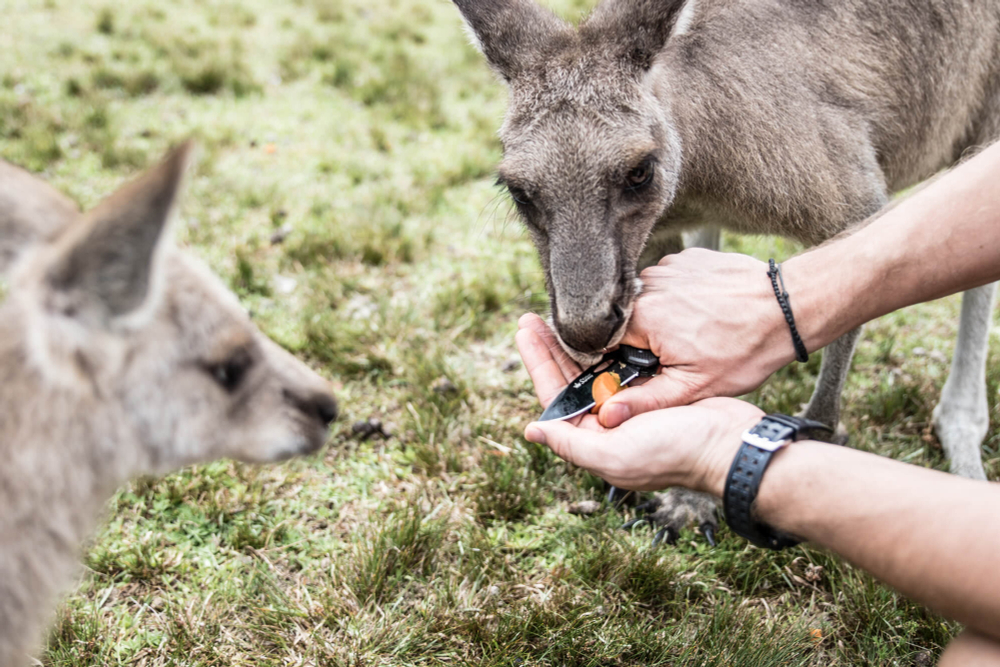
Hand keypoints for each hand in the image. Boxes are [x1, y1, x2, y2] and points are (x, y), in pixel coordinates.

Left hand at [516, 313, 763, 495]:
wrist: (733, 444)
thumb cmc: (678, 452)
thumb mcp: (616, 453)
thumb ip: (572, 443)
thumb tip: (532, 430)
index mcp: (594, 441)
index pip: (554, 397)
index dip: (538, 362)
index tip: (526, 331)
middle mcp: (607, 425)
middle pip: (569, 380)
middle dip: (550, 348)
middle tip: (532, 317)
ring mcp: (630, 408)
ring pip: (592, 370)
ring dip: (574, 344)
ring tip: (556, 316)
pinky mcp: (653, 392)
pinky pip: (619, 365)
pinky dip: (605, 346)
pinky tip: (595, 326)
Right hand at [598, 249, 794, 427]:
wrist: (787, 307)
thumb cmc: (745, 349)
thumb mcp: (694, 388)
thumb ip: (645, 401)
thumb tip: (606, 414)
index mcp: (641, 316)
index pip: (604, 341)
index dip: (616, 360)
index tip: (639, 370)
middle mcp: (647, 283)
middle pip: (625, 319)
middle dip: (642, 340)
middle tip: (678, 354)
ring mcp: (667, 266)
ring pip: (646, 300)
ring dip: (660, 318)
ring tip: (694, 333)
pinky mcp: (686, 257)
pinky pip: (668, 282)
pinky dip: (679, 298)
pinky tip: (703, 312)